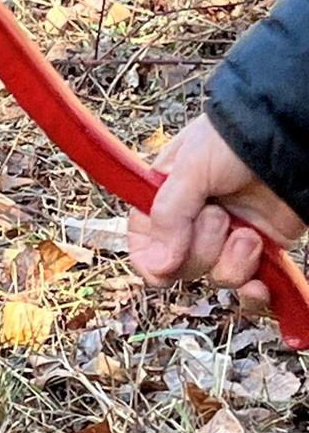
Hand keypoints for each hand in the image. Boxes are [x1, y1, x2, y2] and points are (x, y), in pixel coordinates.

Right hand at [128, 115, 305, 310]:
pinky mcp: (260, 250)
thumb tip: (159, 267)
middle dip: (201, 249)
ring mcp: (227, 238)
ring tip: (247, 233)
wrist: (288, 138)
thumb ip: (169, 216)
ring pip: (215, 277)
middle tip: (218, 217)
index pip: (144, 243)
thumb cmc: (234, 141)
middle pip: (180, 266)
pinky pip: (247, 289)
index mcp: (165, 200)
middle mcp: (193, 223)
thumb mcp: (189, 168)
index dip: (151, 260)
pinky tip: (259, 285)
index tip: (165, 264)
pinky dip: (253, 293)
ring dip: (232, 260)